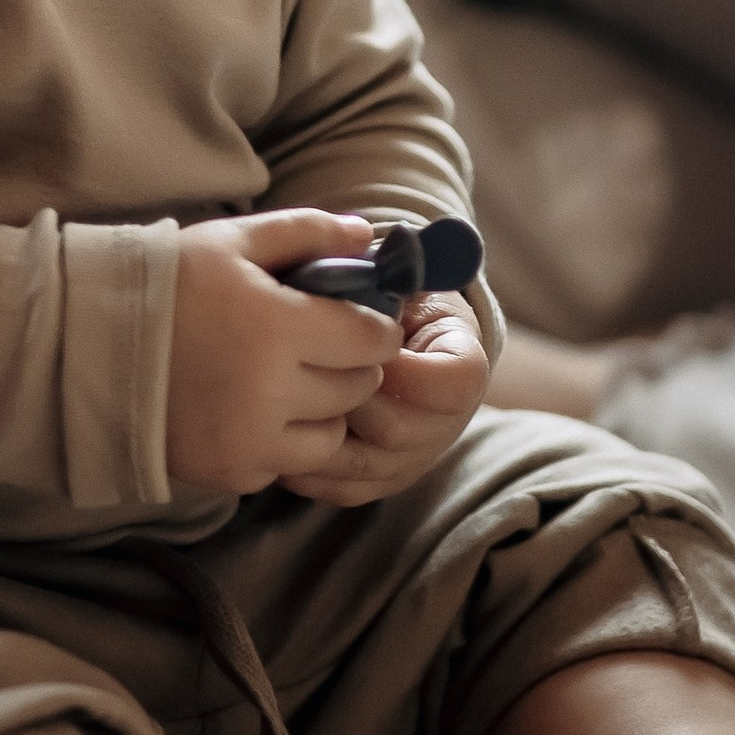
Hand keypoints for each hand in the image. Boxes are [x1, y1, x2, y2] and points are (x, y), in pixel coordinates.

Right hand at [165, 211, 401, 495]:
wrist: (87, 344)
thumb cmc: (164, 282)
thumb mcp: (232, 241)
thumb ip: (306, 231)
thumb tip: (366, 235)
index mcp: (280, 327)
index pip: (372, 341)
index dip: (372, 327)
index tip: (355, 319)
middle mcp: (273, 392)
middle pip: (357, 388)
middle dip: (350, 365)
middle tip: (319, 346)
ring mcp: (251, 441)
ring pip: (331, 435)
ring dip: (323, 410)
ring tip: (287, 381)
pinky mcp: (229, 473)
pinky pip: (285, 464)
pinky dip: (280, 442)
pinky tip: (249, 409)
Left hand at [280, 287, 490, 504]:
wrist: (396, 344)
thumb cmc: (393, 303)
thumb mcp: (403, 277)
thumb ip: (393, 267)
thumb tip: (365, 248)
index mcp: (462, 369)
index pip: (453, 385)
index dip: (404, 364)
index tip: (367, 338)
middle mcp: (443, 426)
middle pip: (394, 429)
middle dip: (343, 393)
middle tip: (302, 361)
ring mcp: (408, 461)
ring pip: (358, 464)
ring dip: (314, 429)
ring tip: (278, 394)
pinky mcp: (373, 483)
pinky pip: (335, 487)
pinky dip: (300, 463)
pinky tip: (272, 428)